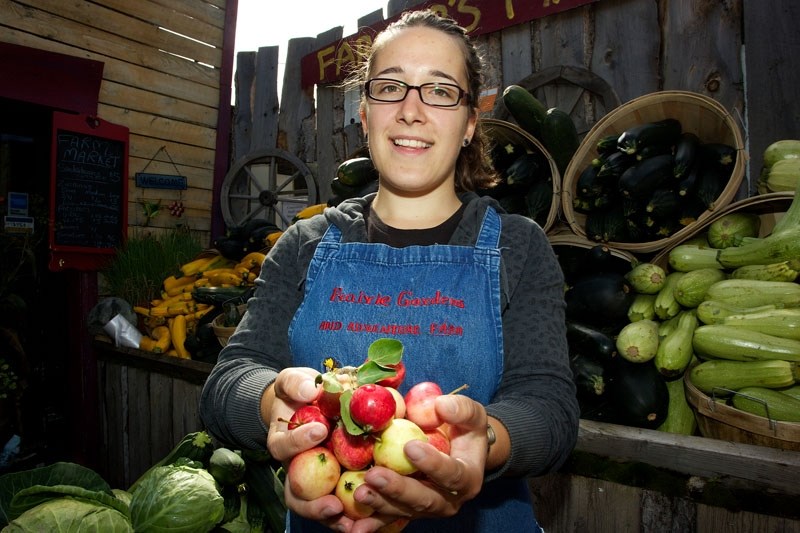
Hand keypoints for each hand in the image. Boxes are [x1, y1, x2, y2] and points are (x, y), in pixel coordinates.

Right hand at [266, 367, 355, 526]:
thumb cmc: (299, 392)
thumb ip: (297, 384)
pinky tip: (375, 521)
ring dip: (335, 520)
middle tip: (334, 504)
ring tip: (353, 527)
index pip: (285, 447)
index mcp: (282, 442)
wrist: (308, 403)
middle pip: (297, 495)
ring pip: (318, 507)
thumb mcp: (293, 381)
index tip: (320, 430)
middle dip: (314, 505)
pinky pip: (343, 504)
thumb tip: (310, 390)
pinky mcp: (336, 484)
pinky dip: (356, 515)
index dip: (300, 441)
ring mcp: (315, 481)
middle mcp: (296, 469)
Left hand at [346, 394, 488, 531]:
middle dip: (398, 489)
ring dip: (381, 503)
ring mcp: (427, 508)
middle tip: (375, 475)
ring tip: (359, 492)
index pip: (452, 474)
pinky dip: (372, 521)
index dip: (432, 464)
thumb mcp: (472, 415)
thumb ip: (462, 410)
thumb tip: (441, 406)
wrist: (460, 450)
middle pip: (424, 500)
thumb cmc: (465, 429)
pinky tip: (354, 526)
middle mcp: (449, 500)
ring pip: (404, 510)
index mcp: (467, 478)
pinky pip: (389, 517)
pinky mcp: (408, 510)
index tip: (410, 447)